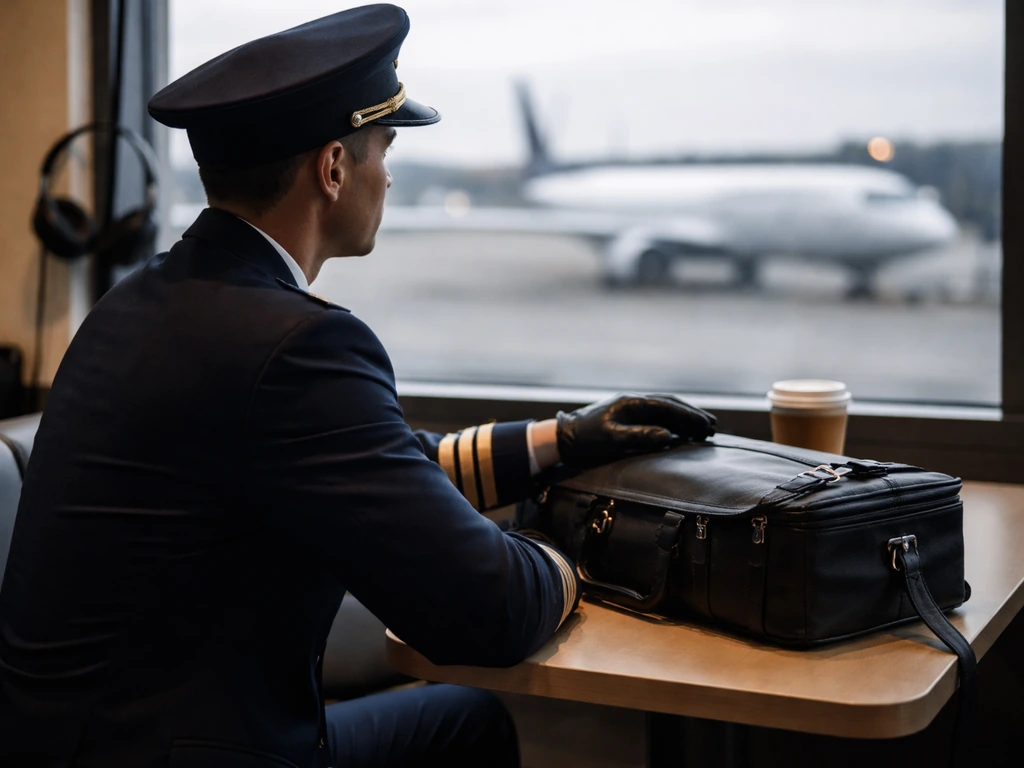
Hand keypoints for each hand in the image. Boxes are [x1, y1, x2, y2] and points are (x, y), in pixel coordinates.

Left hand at [556, 393, 715, 466]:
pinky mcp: (627, 417)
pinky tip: (681, 430)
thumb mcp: (612, 439)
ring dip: (684, 418)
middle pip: (670, 405)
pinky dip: (672, 422)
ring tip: (703, 429)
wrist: (564, 436)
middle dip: (692, 415)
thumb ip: (639, 436)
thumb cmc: (586, 438)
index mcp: (632, 403)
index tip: (706, 424)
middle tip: (712, 426)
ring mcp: (631, 408)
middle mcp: (634, 402)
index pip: (667, 406)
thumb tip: (668, 435)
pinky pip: (656, 416)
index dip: (688, 415)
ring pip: (664, 410)